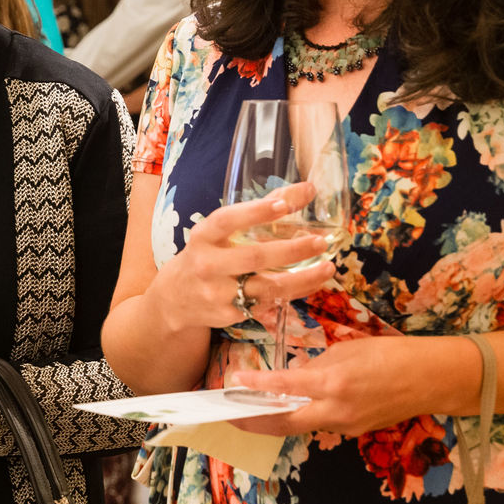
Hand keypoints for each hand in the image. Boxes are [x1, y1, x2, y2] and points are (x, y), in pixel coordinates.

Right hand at [147, 184, 336, 334]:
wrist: (175, 299)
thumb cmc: (207, 255)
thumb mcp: (220, 232)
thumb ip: (261, 210)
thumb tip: (307, 189)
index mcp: (203, 237)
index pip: (227, 220)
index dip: (255, 212)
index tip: (284, 205)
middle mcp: (207, 264)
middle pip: (254, 257)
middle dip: (292, 250)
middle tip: (320, 242)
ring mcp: (217, 293)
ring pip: (267, 286)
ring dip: (303, 278)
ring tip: (329, 267)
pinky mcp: (228, 314)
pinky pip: (268, 303)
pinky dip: (294, 292)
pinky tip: (312, 283)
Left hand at [229, 334, 479, 436]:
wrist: (434, 379)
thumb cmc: (393, 355)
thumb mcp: (348, 350)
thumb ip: (316, 365)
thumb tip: (291, 375)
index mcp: (334, 383)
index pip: (285, 387)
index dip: (256, 386)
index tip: (233, 382)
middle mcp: (337, 410)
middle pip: (283, 423)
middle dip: (252, 421)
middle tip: (227, 416)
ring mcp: (346, 425)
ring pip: (300, 426)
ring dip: (273, 421)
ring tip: (247, 412)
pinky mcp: (354, 430)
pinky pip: (319, 424)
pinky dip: (299, 417)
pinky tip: (285, 408)